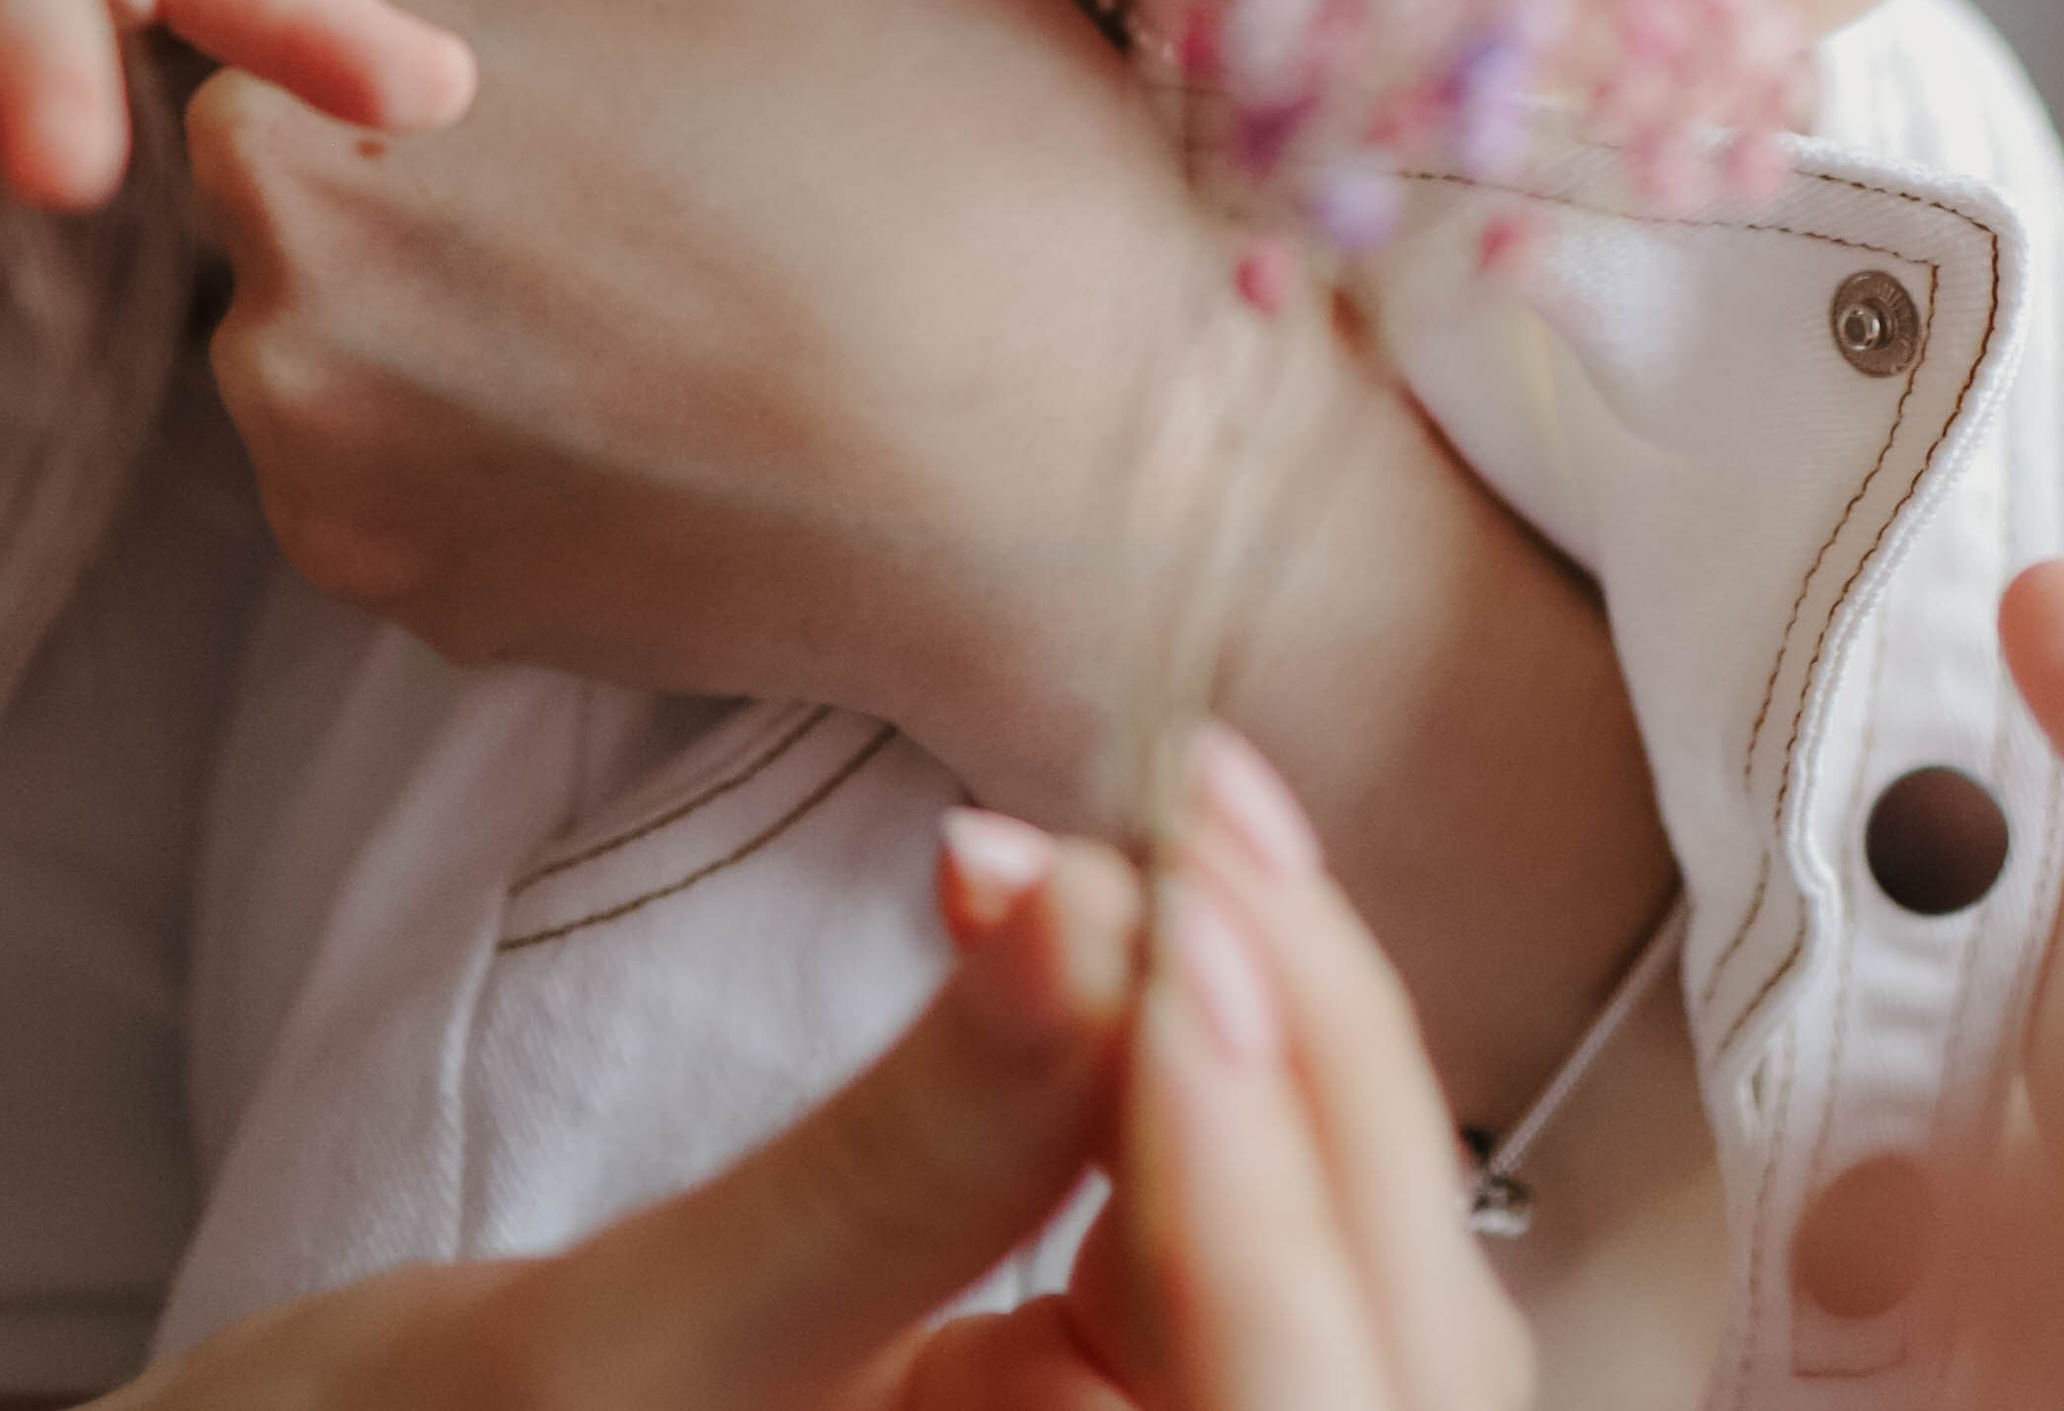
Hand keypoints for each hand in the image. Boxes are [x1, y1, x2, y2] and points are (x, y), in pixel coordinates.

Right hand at [101, 736, 1527, 1410]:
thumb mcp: (615, 1353)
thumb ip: (891, 1162)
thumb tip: (1090, 900)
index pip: (1272, 1409)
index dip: (1262, 1162)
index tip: (1179, 897)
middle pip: (1360, 1342)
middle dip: (1303, 1059)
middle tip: (1209, 800)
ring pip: (1318, 1289)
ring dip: (1269, 1047)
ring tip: (1188, 817)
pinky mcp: (1075, 1408)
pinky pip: (1209, 1257)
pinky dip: (1197, 1082)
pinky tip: (1143, 923)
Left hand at [198, 0, 1674, 1128]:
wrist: (1092, 464)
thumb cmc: (973, 98)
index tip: (599, 1)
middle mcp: (287, 195)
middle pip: (289, 95)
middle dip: (437, 95)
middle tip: (671, 133)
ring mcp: (311, 404)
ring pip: (317, 275)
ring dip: (440, 257)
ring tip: (681, 266)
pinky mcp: (368, 564)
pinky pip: (362, 443)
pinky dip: (470, 411)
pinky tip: (657, 389)